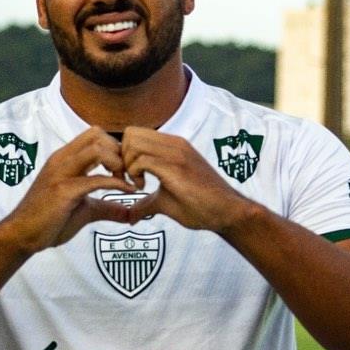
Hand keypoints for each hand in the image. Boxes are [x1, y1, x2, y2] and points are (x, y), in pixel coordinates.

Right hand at [6, 126, 135, 253]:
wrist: (21, 235)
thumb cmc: (49, 221)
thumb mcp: (84, 210)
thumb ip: (107, 208)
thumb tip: (130, 213)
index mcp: (65, 159)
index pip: (95, 135)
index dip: (116, 147)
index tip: (127, 169)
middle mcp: (62, 159)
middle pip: (98, 135)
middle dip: (120, 151)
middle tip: (130, 174)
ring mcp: (61, 173)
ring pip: (97, 149)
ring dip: (119, 163)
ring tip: (128, 181)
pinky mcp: (64, 191)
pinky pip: (96, 179)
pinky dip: (117, 183)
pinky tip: (127, 192)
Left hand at [121, 127, 248, 231]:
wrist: (228, 212)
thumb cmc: (201, 206)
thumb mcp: (166, 201)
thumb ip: (146, 202)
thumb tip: (131, 215)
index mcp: (171, 146)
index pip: (134, 134)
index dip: (123, 155)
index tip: (127, 177)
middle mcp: (173, 143)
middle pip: (130, 134)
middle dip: (121, 158)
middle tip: (128, 180)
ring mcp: (176, 152)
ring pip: (133, 143)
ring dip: (128, 165)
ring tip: (137, 184)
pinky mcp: (176, 166)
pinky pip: (142, 159)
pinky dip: (134, 174)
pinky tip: (143, 188)